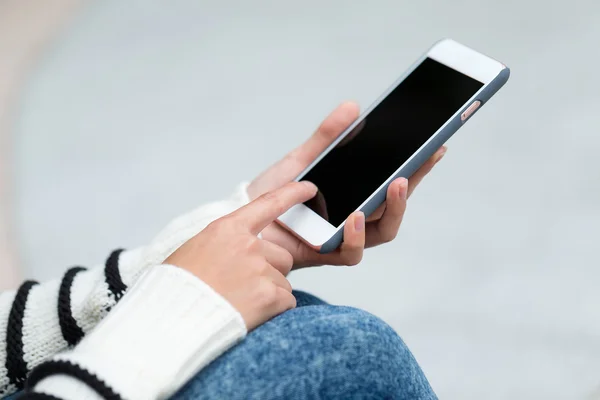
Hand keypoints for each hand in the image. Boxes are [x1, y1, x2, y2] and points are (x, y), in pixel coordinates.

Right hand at [165, 181, 316, 330]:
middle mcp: (248, 245)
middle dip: (271, 271)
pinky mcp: (269, 296)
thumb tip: (241, 250)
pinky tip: (250, 314)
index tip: (310, 188)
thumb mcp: (197, 249)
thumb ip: (226, 243)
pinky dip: (274, 310)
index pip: (269, 203)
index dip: (293, 193)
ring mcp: (260, 270)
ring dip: (269, 292)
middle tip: (244, 287)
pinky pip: (287, 301)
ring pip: (283, 281)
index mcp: (228, 229)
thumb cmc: (177, 287)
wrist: (172, 320)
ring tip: (241, 302)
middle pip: (282, 255)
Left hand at [247, 102, 446, 268]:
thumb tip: (353, 107)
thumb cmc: (272, 192)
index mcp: (354, 194)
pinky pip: (350, 253)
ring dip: (395, 209)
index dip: (419, 166)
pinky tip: (354, 216)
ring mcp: (342, 237)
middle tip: (422, 160)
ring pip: (383, 230)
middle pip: (396, 206)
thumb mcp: (302, 159)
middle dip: (415, 183)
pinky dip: (355, 237)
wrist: (242, 217)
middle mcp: (355, 217)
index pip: (394, 182)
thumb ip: (326, 137)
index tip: (437, 144)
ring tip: (396, 184)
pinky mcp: (325, 253)